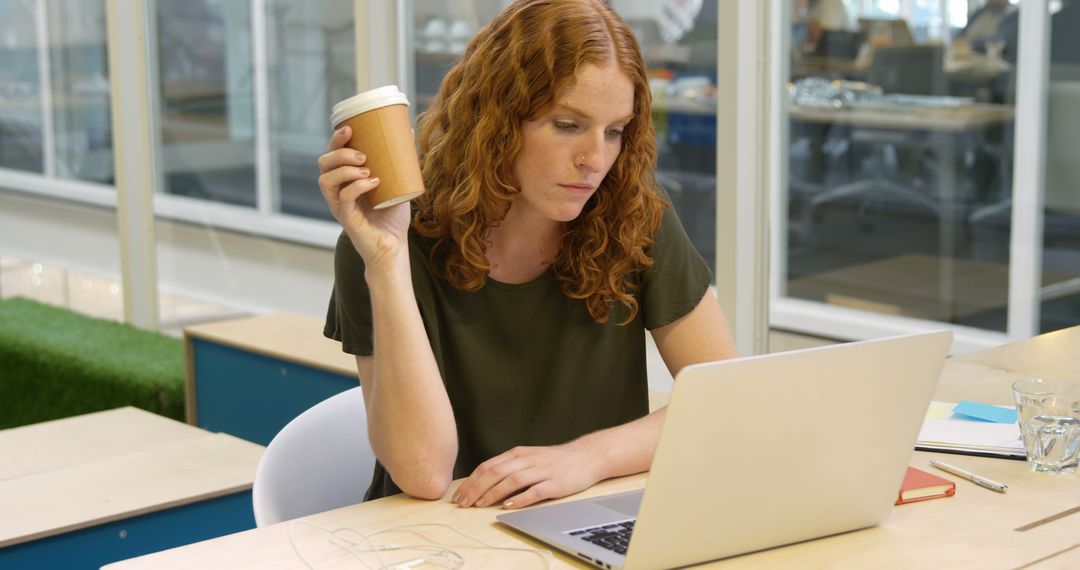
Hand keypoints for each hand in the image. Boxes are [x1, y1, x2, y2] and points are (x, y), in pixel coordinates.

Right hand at [317, 125, 411, 269]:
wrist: (394, 245)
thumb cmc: (392, 214)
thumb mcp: (398, 181)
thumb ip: (399, 160)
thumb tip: (407, 129)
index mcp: (345, 179)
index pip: (332, 153)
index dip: (336, 139)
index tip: (350, 128)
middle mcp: (337, 190)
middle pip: (324, 163)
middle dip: (340, 153)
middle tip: (364, 156)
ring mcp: (339, 205)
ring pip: (326, 180)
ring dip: (345, 169)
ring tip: (368, 170)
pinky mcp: (346, 218)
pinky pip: (343, 198)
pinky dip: (356, 187)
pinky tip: (373, 183)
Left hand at [451, 443, 604, 509]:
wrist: (586, 456)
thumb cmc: (554, 461)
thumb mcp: (528, 458)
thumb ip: (508, 468)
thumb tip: (483, 483)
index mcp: (518, 454)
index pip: (488, 466)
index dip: (471, 481)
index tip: (459, 495)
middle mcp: (527, 460)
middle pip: (495, 472)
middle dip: (476, 488)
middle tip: (463, 503)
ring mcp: (541, 471)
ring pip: (511, 480)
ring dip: (493, 493)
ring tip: (480, 505)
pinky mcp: (554, 483)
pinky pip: (534, 491)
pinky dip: (520, 499)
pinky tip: (509, 506)